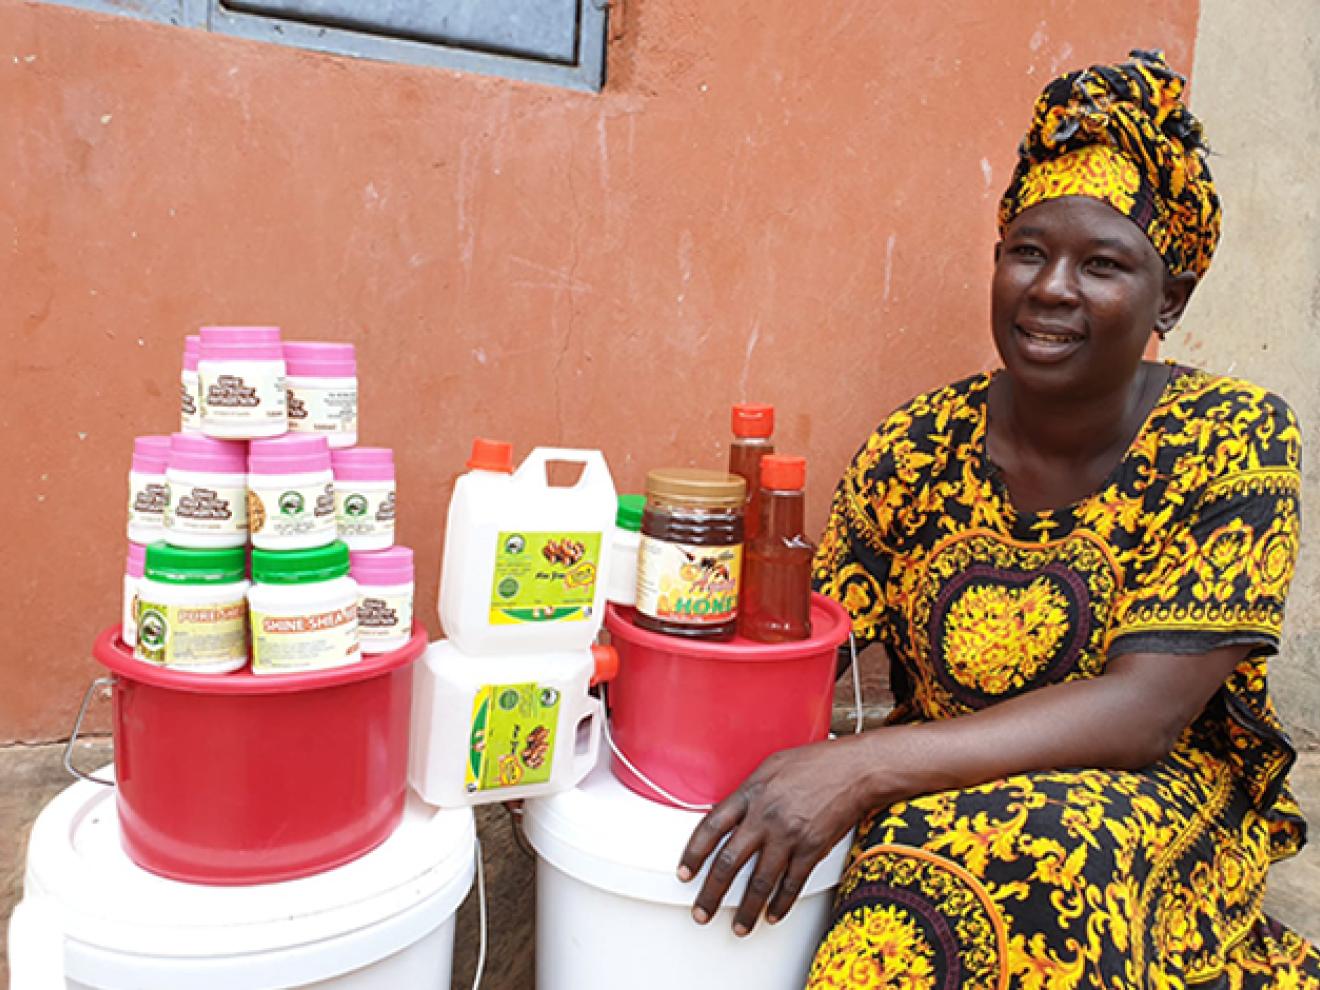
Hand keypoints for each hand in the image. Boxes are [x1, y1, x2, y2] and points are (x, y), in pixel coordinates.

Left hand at [676, 737, 871, 935]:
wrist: (855, 770)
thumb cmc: (815, 763)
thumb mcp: (770, 766)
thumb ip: (748, 791)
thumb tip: (731, 812)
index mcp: (750, 794)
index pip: (711, 828)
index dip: (694, 854)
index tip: (685, 873)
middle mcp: (765, 817)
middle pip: (729, 862)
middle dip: (712, 893)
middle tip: (701, 912)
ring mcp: (789, 835)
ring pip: (760, 882)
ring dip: (746, 910)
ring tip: (738, 926)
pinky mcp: (812, 849)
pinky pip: (792, 885)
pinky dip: (781, 904)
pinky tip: (773, 915)